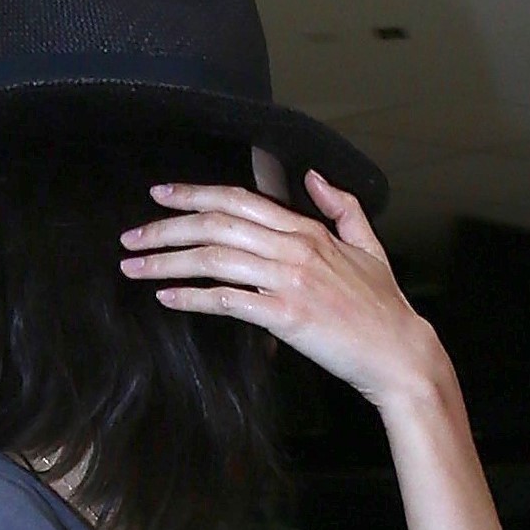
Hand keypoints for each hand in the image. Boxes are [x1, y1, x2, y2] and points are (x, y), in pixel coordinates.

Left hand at [121, 168, 450, 415]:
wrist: (398, 354)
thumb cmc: (383, 307)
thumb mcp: (368, 245)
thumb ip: (340, 207)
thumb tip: (315, 176)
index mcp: (307, 230)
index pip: (239, 200)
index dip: (194, 194)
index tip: (160, 195)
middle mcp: (294, 248)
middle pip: (216, 225)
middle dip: (166, 227)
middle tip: (131, 236)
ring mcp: (289, 281)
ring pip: (214, 260)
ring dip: (167, 262)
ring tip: (134, 267)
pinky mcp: (286, 317)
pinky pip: (228, 301)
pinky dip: (193, 298)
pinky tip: (167, 298)